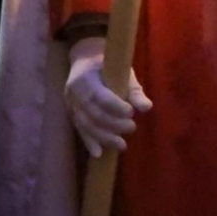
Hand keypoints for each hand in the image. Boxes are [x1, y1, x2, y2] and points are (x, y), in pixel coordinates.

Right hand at [64, 35, 150, 158]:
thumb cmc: (108, 66)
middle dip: (113, 124)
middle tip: (132, 127)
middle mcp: (73, 91)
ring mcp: (70, 103)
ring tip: (122, 145)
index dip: (115, 107)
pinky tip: (99, 154)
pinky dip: (89, 142)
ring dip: (104, 137)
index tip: (131, 113)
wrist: (84, 61)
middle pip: (92, 114)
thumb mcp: (123, 73)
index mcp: (86, 77)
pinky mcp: (70, 113)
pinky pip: (79, 130)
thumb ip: (134, 91)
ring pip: (85, 125)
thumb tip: (146, 108)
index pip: (100, 96)